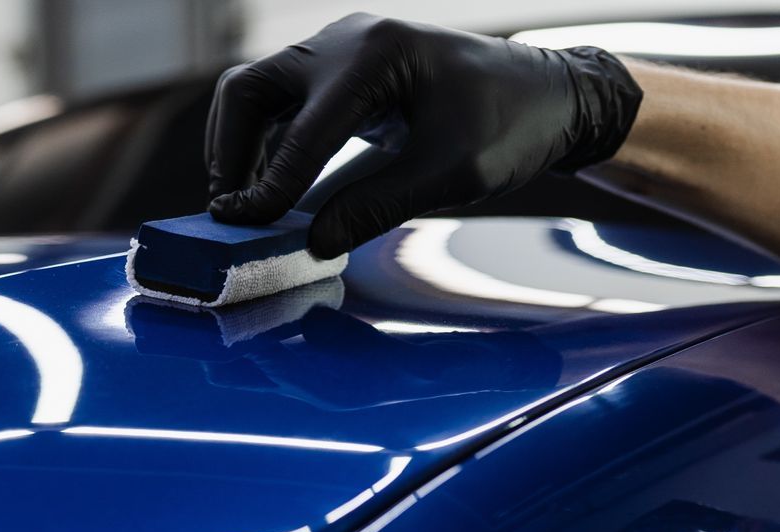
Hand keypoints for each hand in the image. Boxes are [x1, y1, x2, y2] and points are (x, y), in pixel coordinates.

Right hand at [206, 13, 641, 256]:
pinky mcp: (344, 72)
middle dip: (231, 152)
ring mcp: (342, 51)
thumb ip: (375, 207)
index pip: (301, 131)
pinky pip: (284, 103)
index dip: (268, 187)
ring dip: (241, 147)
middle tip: (231, 210)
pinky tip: (271, 189)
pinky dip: (267, 144)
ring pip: (257, 93)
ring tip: (244, 203)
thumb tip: (312, 241)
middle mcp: (348, 41)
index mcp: (376, 58)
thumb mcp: (449, 176)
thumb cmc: (511, 127)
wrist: (549, 96)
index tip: (243, 228)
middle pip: (251, 90)